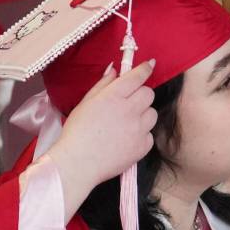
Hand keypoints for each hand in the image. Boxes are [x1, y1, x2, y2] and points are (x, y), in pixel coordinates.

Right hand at [47, 60, 157, 194]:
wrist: (78, 163)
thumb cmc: (77, 132)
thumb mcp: (85, 103)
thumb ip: (103, 85)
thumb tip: (116, 71)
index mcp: (113, 96)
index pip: (137, 76)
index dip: (145, 69)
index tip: (149, 65)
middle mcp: (129, 110)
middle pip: (149, 94)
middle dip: (141, 95)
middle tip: (129, 103)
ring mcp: (138, 129)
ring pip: (152, 114)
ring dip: (143, 115)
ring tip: (126, 124)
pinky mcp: (143, 146)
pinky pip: (150, 135)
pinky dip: (141, 136)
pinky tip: (126, 140)